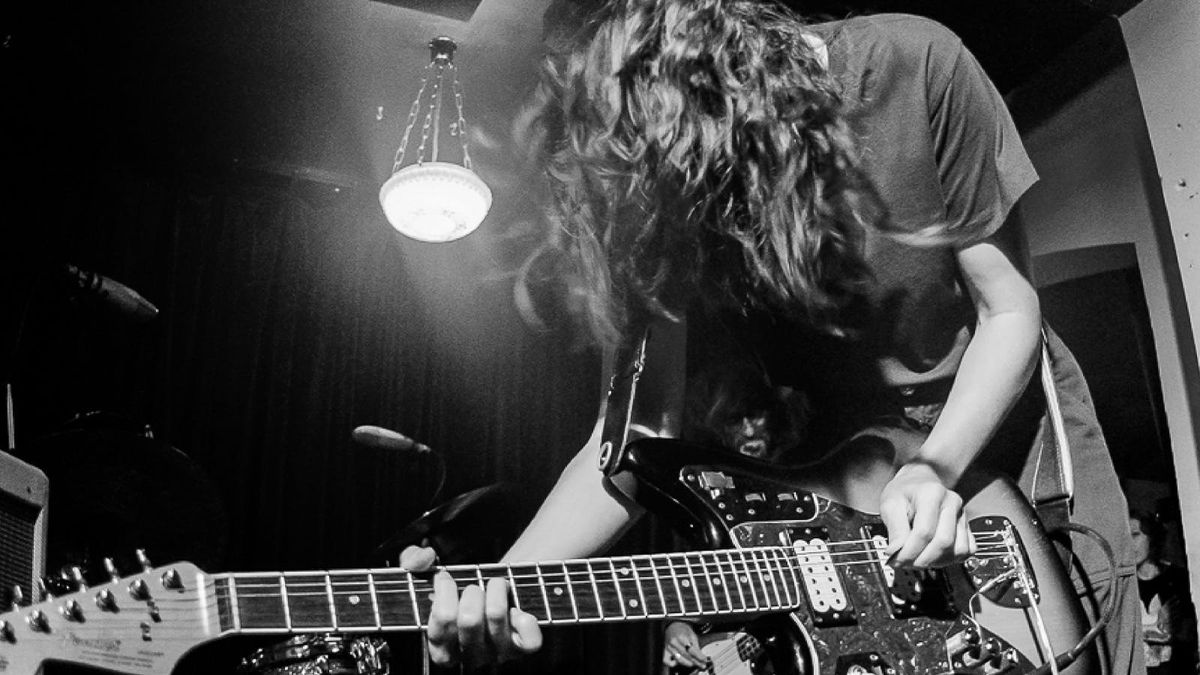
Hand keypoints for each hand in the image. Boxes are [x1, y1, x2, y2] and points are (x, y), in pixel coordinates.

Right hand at [399, 546, 542, 667]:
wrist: (495, 596)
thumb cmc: (459, 590)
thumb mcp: (429, 575)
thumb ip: (413, 561)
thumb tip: (424, 559)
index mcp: (442, 649)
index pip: (442, 621)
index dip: (444, 591)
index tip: (446, 578)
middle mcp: (470, 656)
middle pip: (469, 619)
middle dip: (472, 591)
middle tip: (474, 587)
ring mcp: (498, 654)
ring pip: (496, 616)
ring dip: (497, 589)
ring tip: (495, 586)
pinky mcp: (523, 648)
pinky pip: (529, 638)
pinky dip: (525, 618)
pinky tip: (515, 609)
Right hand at [662, 621, 708, 671]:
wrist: (673, 626)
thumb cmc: (682, 629)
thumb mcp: (692, 635)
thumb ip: (696, 646)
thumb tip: (701, 656)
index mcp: (681, 637)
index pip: (691, 650)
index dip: (699, 656)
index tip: (704, 660)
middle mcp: (674, 642)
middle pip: (686, 656)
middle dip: (696, 661)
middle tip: (702, 664)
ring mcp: (668, 648)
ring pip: (679, 660)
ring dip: (688, 663)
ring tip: (694, 663)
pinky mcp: (664, 651)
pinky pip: (668, 662)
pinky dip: (674, 664)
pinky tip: (680, 662)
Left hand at [878, 462, 972, 567]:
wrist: (917, 482)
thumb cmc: (904, 492)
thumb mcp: (890, 505)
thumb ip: (895, 530)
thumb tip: (896, 553)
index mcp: (931, 494)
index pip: (924, 532)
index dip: (909, 552)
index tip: (895, 560)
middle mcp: (951, 503)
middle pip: (944, 542)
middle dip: (922, 559)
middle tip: (905, 563)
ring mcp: (962, 515)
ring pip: (958, 550)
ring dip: (937, 561)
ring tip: (918, 558)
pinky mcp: (967, 527)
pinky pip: (966, 551)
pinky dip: (950, 559)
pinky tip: (933, 556)